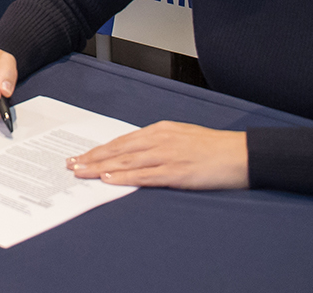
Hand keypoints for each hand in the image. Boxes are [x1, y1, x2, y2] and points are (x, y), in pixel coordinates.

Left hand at [67, 121, 248, 189]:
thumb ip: (159, 143)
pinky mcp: (176, 172)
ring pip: (126, 162)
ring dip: (100, 168)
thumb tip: (137, 153)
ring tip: (81, 172)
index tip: (82, 155)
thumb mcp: (181, 137)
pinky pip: (145, 175)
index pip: (122, 141)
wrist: (241, 154)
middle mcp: (159, 140)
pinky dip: (124, 178)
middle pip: (118, 150)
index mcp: (160, 130)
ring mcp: (167, 155)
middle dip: (92, 157)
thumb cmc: (213, 147)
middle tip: (71, 164)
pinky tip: (109, 181)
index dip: (100, 149)